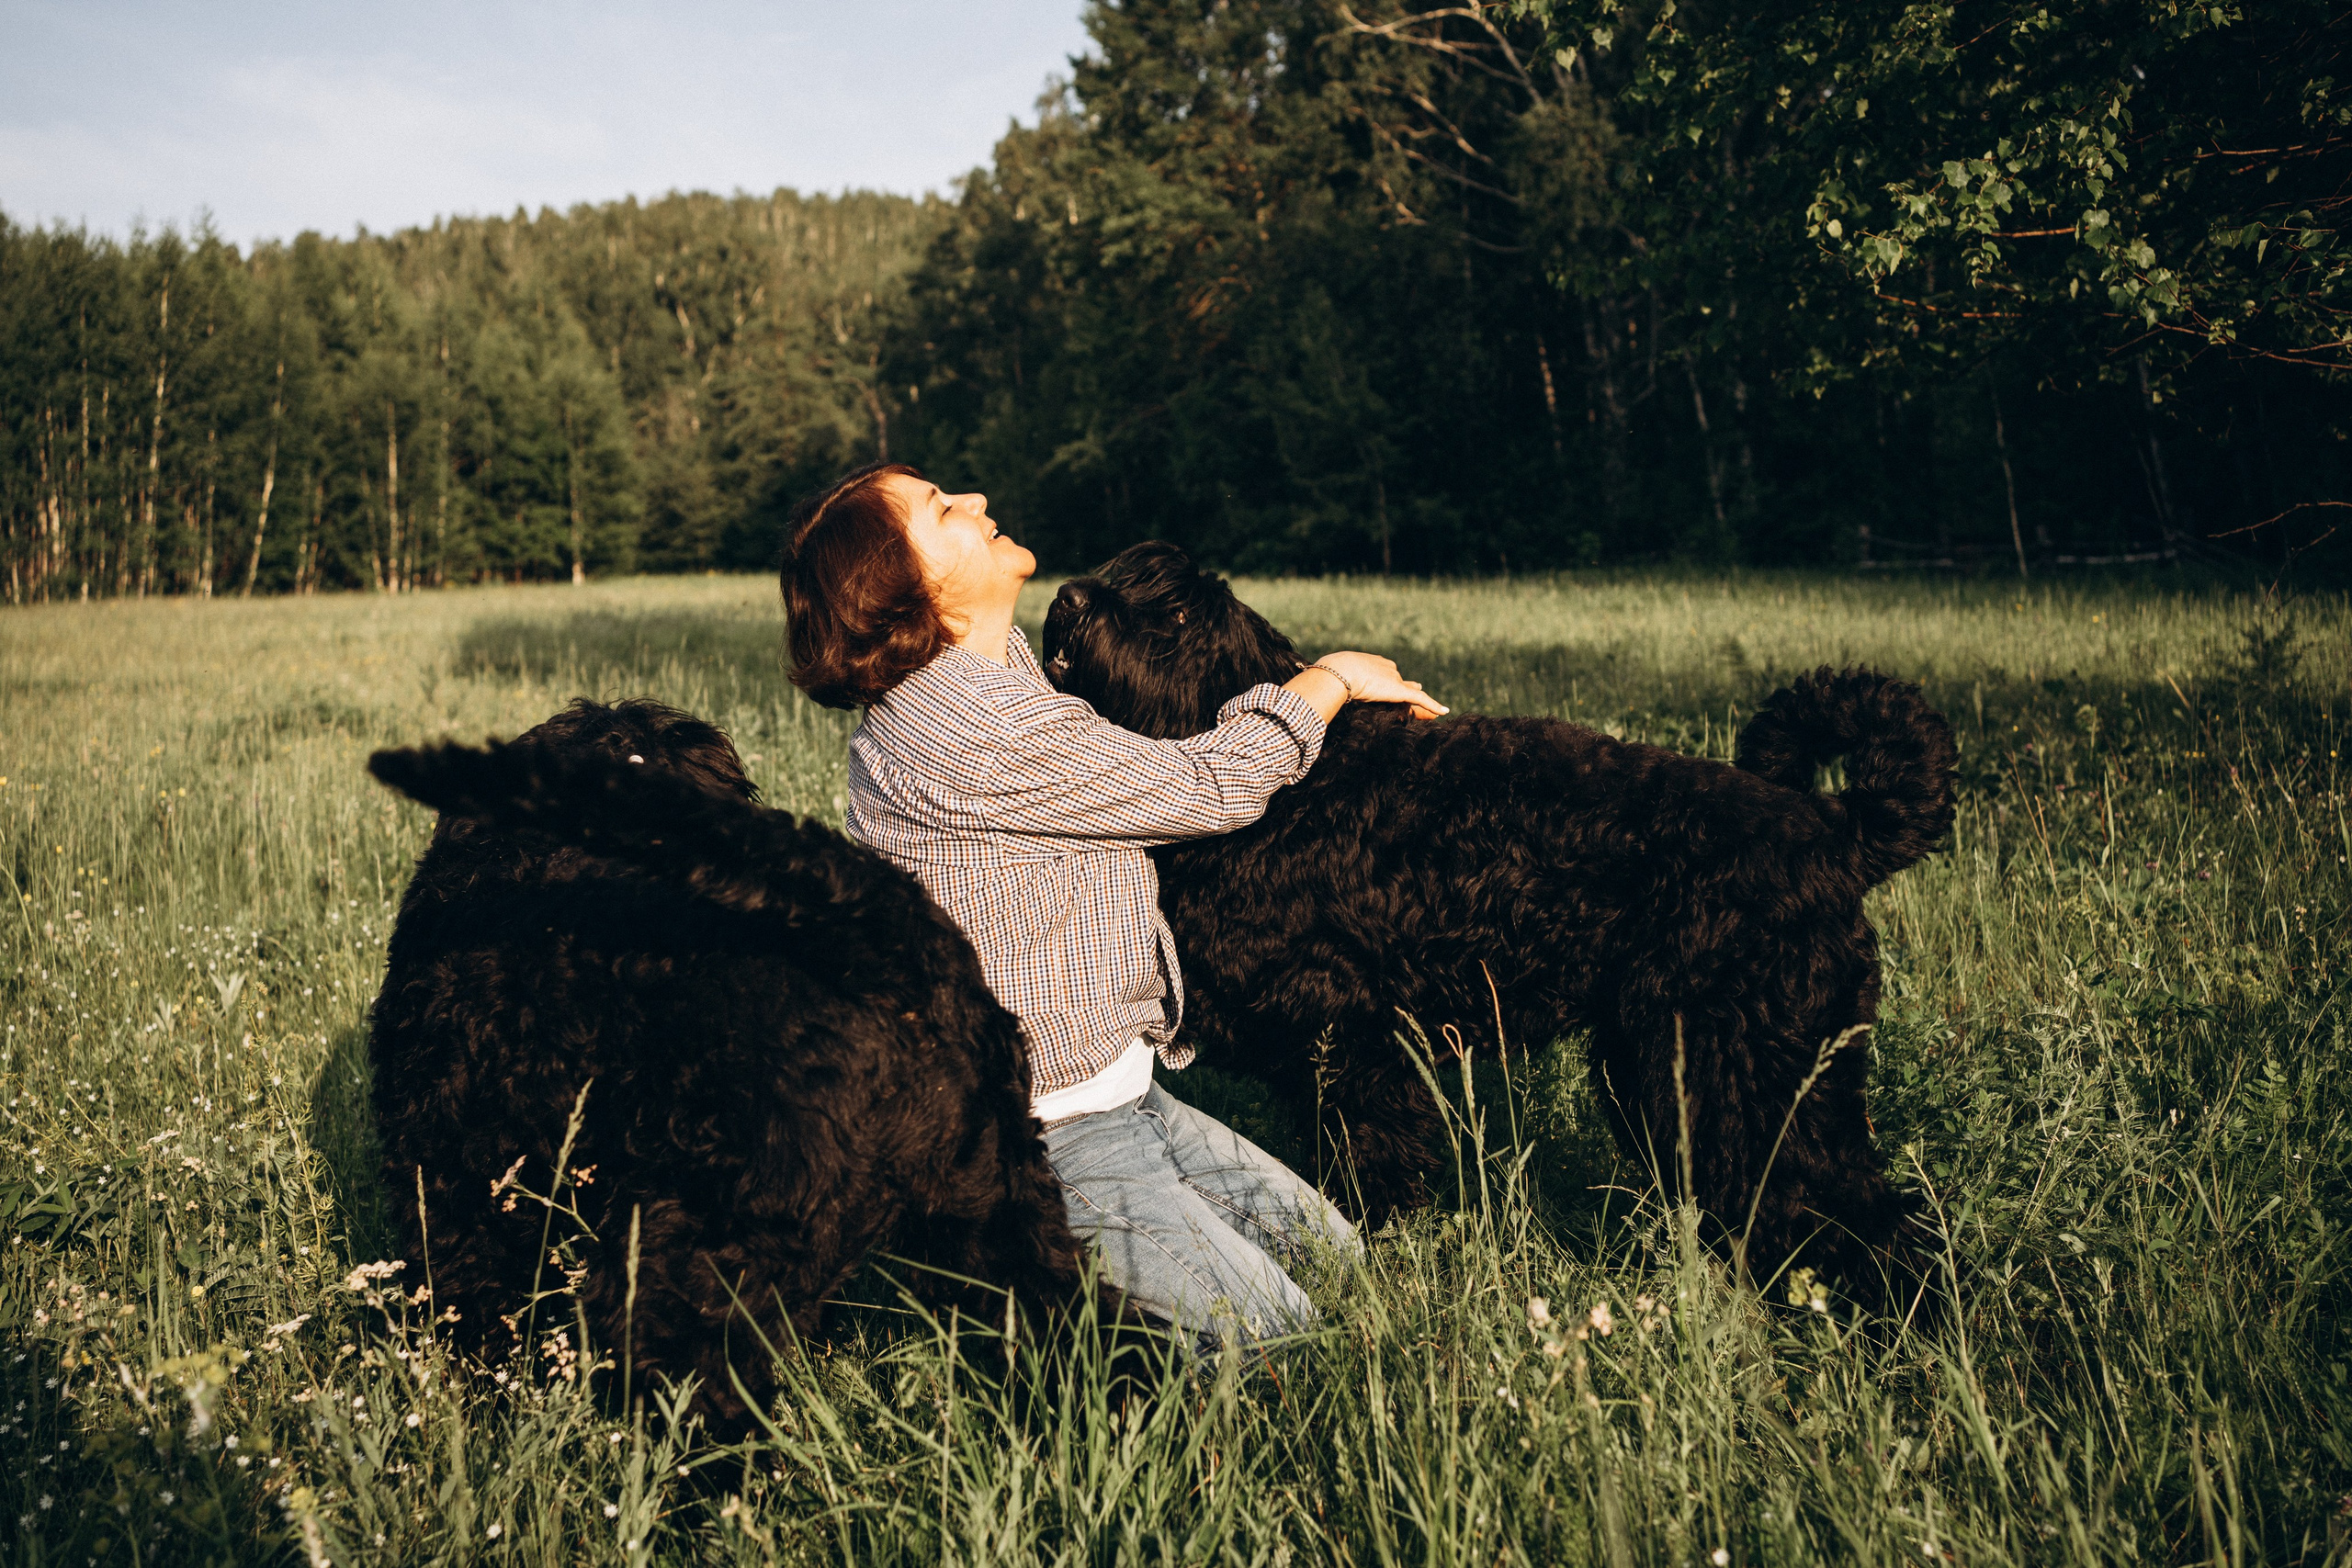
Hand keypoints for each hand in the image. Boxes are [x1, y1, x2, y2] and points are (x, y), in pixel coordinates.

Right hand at [1288, 651, 1446, 720]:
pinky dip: (1433, 705)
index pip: (1381, 672)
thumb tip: (1304, 691)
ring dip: (1421, 702)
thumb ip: (1321, 686)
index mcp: (1367, 663)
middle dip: (1405, 686)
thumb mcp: (1324, 678)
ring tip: (1434, 708)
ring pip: (1411, 692)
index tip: (1389, 683)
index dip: (1386, 679)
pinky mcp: (1400, 690)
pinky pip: (1421, 700)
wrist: (1338, 672)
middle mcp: (1383, 668)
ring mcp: (1393, 679)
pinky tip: (1445, 711)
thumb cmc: (1327, 673)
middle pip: (1398, 680)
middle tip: (1412, 688)